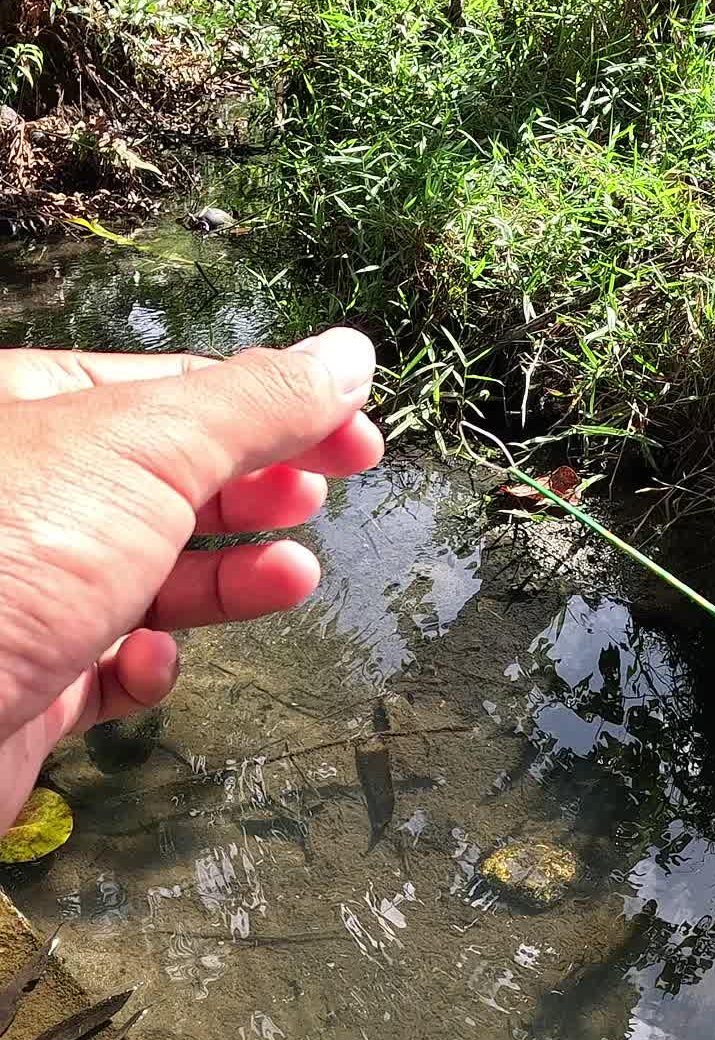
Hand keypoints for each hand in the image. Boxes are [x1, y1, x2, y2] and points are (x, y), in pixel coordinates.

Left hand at [0, 330, 381, 832]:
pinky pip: (110, 669)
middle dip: (257, 491)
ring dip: (230, 580)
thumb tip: (347, 355)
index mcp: (36, 412)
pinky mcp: (28, 684)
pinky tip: (152, 660)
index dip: (279, 406)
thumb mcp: (145, 447)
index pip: (180, 393)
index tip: (356, 434)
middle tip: (322, 495)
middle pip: (172, 481)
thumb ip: (253, 402)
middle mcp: (29, 498)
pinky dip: (150, 666)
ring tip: (291, 577)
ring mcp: (28, 592)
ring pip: (152, 577)